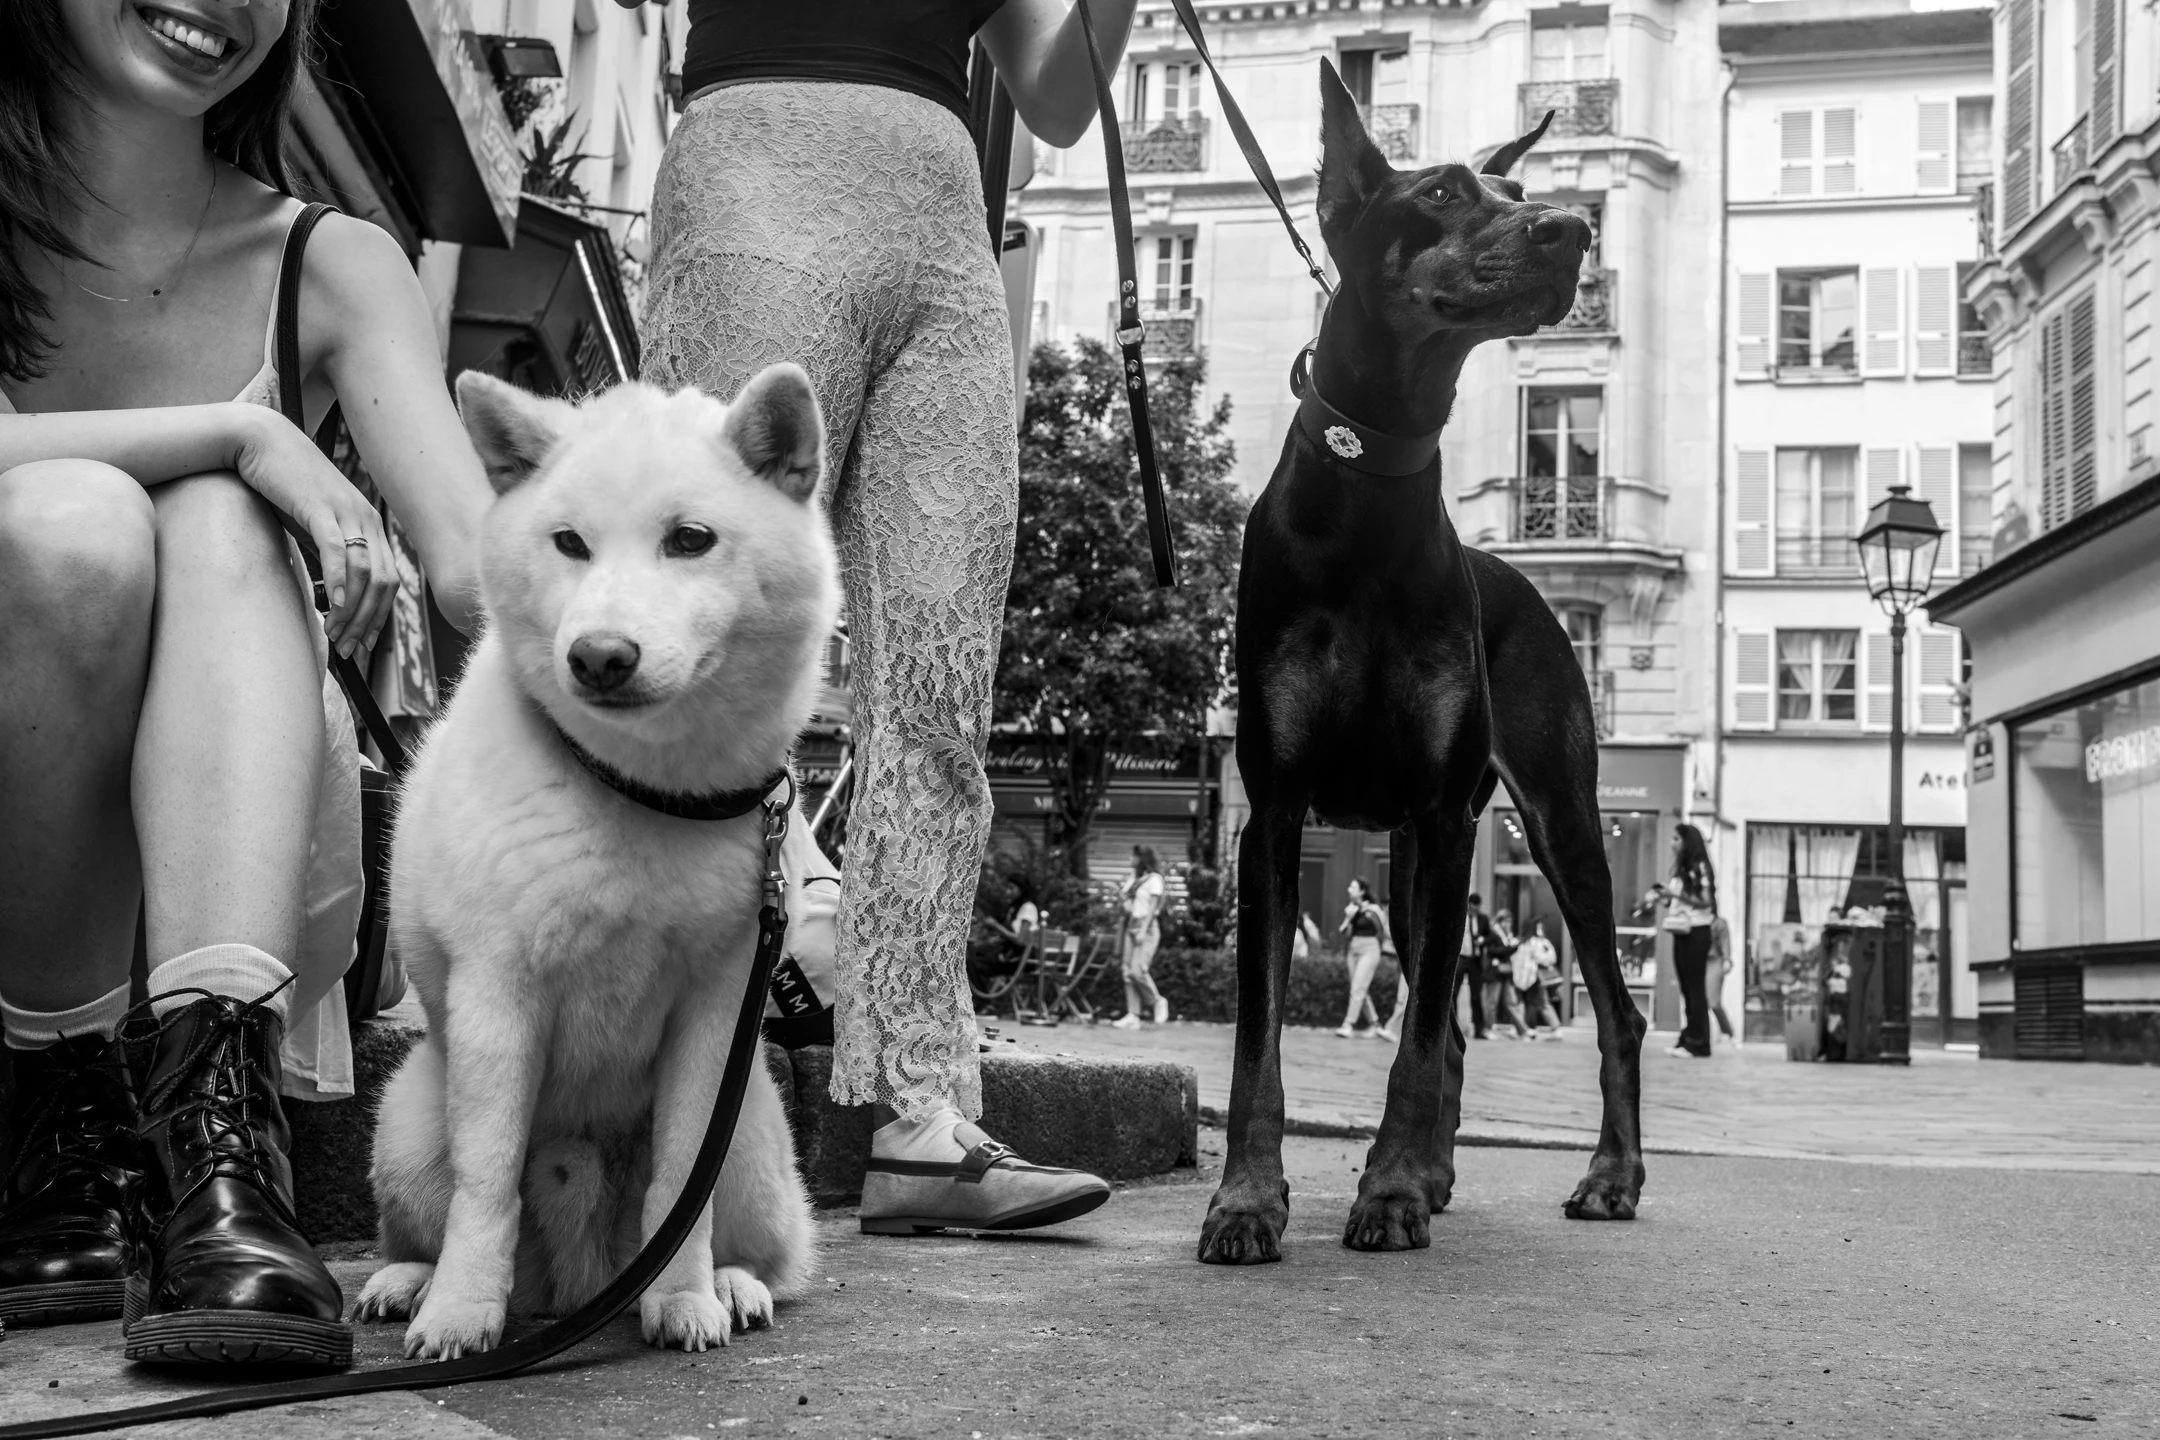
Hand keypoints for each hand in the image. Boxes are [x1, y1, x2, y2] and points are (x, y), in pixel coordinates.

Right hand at [228, 404, 399, 657]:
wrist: (260, 443)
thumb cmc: (284, 487)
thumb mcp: (314, 526)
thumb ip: (329, 555)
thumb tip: (334, 596)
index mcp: (370, 526)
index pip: (390, 582)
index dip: (380, 618)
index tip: (365, 645)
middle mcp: (367, 519)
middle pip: (383, 584)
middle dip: (368, 623)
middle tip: (349, 650)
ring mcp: (347, 512)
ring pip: (364, 572)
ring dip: (353, 610)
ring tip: (336, 635)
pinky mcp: (320, 507)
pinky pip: (337, 550)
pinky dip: (338, 580)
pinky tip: (331, 605)